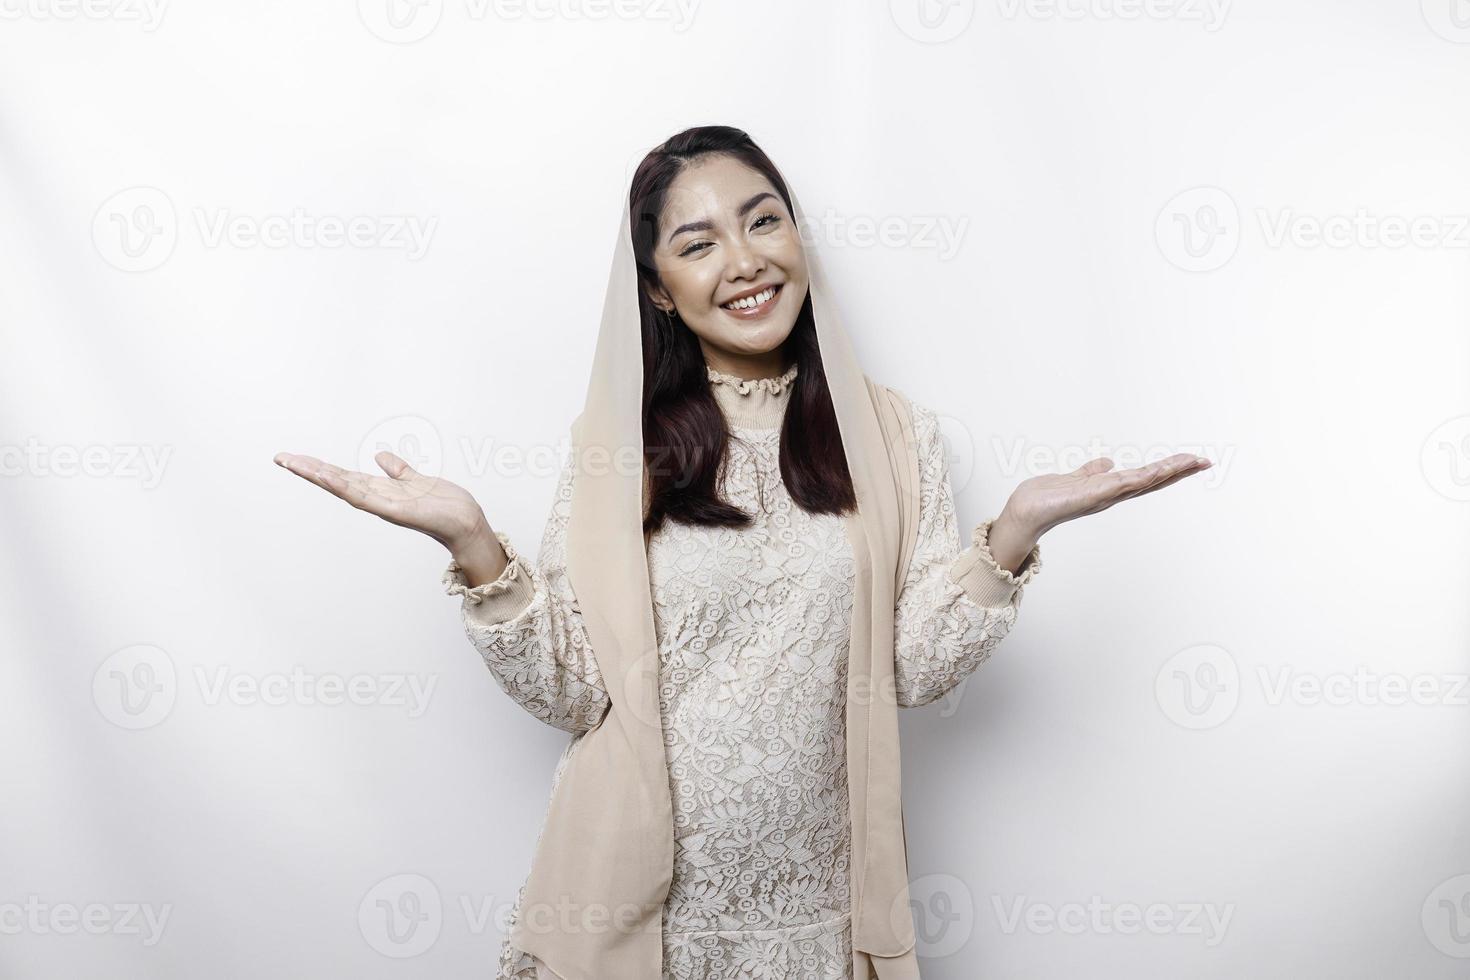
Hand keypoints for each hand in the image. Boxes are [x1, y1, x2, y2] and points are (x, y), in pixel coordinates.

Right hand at [272, 450, 492, 555]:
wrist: (466, 521)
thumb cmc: (443, 505)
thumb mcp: (416, 480)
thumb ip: (398, 470)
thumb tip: (379, 456)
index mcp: (379, 490)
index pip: (342, 476)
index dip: (318, 467)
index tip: (293, 457)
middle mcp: (376, 499)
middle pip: (335, 481)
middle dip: (308, 470)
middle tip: (280, 457)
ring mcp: (383, 506)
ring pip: (344, 488)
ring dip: (319, 476)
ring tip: (295, 463)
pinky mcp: (395, 511)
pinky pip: (366, 498)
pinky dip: (345, 488)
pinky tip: (328, 478)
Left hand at [1000, 452, 1212, 543]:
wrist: (1025, 511)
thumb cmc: (1047, 499)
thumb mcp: (1075, 480)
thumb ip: (1092, 472)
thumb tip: (1107, 462)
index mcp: (1110, 488)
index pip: (1146, 477)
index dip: (1169, 470)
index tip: (1192, 460)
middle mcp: (1112, 494)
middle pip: (1153, 481)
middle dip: (1179, 471)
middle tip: (1205, 461)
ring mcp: (1105, 496)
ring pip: (1144, 481)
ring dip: (1168, 471)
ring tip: (1192, 461)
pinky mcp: (1093, 495)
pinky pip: (1122, 484)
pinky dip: (1142, 478)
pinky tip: (1158, 470)